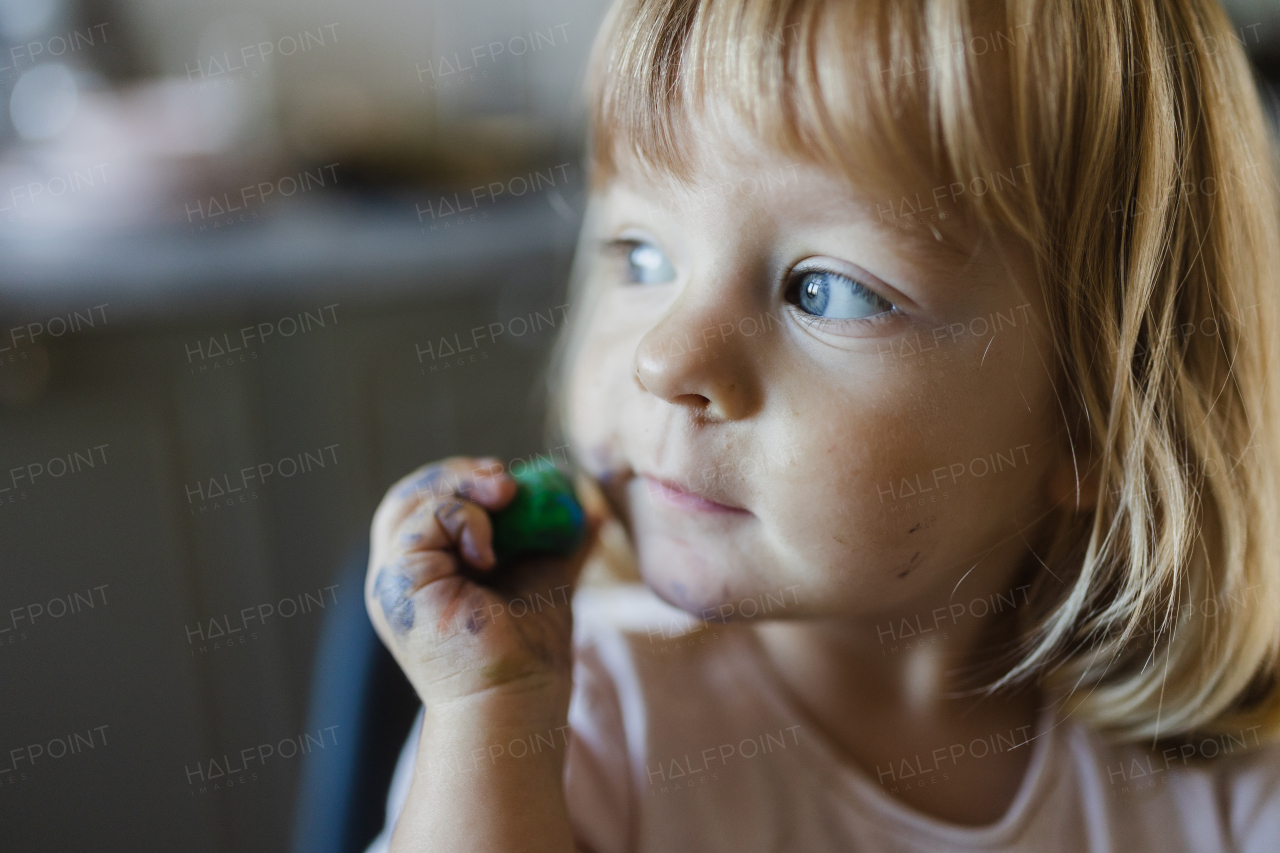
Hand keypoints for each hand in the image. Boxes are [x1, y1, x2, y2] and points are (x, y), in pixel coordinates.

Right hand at [365, 456, 602, 714]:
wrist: (520, 697)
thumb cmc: (529, 652)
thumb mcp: (546, 577)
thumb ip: (560, 542)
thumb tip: (590, 509)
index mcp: (429, 569)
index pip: (429, 502)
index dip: (466, 480)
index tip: (514, 484)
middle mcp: (403, 574)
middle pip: (411, 495)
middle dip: (460, 475)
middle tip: (507, 482)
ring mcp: (395, 580)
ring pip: (410, 501)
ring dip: (463, 488)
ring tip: (505, 497)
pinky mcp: (399, 583)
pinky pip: (422, 522)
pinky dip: (463, 517)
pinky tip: (491, 550)